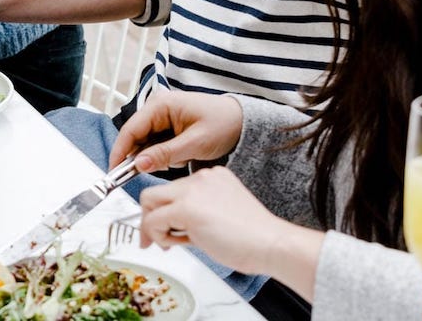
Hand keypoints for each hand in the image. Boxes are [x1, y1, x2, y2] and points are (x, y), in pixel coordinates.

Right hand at [109, 91, 243, 173]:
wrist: (244, 121)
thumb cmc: (224, 124)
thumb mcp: (195, 143)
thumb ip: (165, 154)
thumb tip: (139, 165)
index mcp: (160, 105)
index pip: (130, 130)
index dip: (120, 152)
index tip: (114, 172)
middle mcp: (156, 108)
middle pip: (136, 137)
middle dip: (142, 157)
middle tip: (152, 173)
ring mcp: (161, 116)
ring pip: (146, 143)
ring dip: (157, 157)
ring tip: (183, 157)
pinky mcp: (168, 125)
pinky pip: (156, 144)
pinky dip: (164, 155)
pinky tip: (182, 155)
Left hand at [136, 166, 314, 277]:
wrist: (272, 245)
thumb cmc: (254, 239)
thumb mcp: (220, 217)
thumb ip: (195, 216)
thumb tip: (171, 228)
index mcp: (212, 177)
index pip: (174, 190)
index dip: (165, 212)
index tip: (165, 230)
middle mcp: (200, 178)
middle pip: (156, 192)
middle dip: (150, 217)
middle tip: (153, 240)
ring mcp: (192, 190)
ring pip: (149, 201)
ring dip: (152, 226)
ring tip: (169, 244)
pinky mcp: (186, 207)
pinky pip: (153, 220)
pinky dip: (155, 235)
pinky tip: (172, 244)